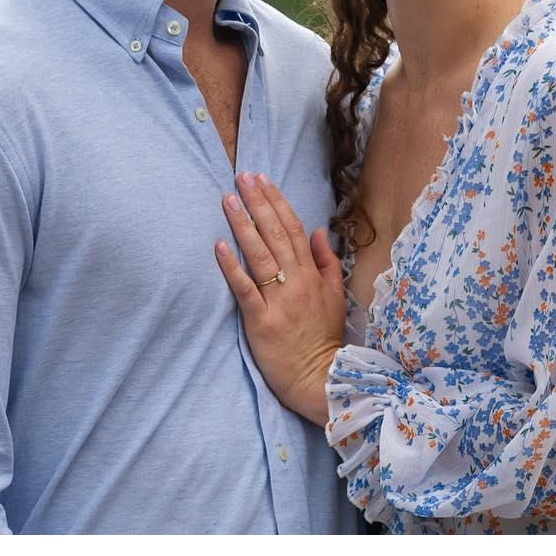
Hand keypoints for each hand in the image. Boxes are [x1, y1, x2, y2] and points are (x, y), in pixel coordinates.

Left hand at [215, 171, 346, 425]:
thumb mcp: (335, 296)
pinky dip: (232, 266)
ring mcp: (278, 300)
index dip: (276, 202)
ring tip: (228, 199)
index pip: (293, 228)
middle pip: (275, 234)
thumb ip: (327, 262)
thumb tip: (320, 231)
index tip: (262, 179)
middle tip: (242, 177)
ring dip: (243, 224)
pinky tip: (219, 245)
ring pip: (260, 254)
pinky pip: (245, 288)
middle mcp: (296, 281)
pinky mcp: (260, 320)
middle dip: (258, 202)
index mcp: (312, 274)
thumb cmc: (324, 338)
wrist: (320, 378)